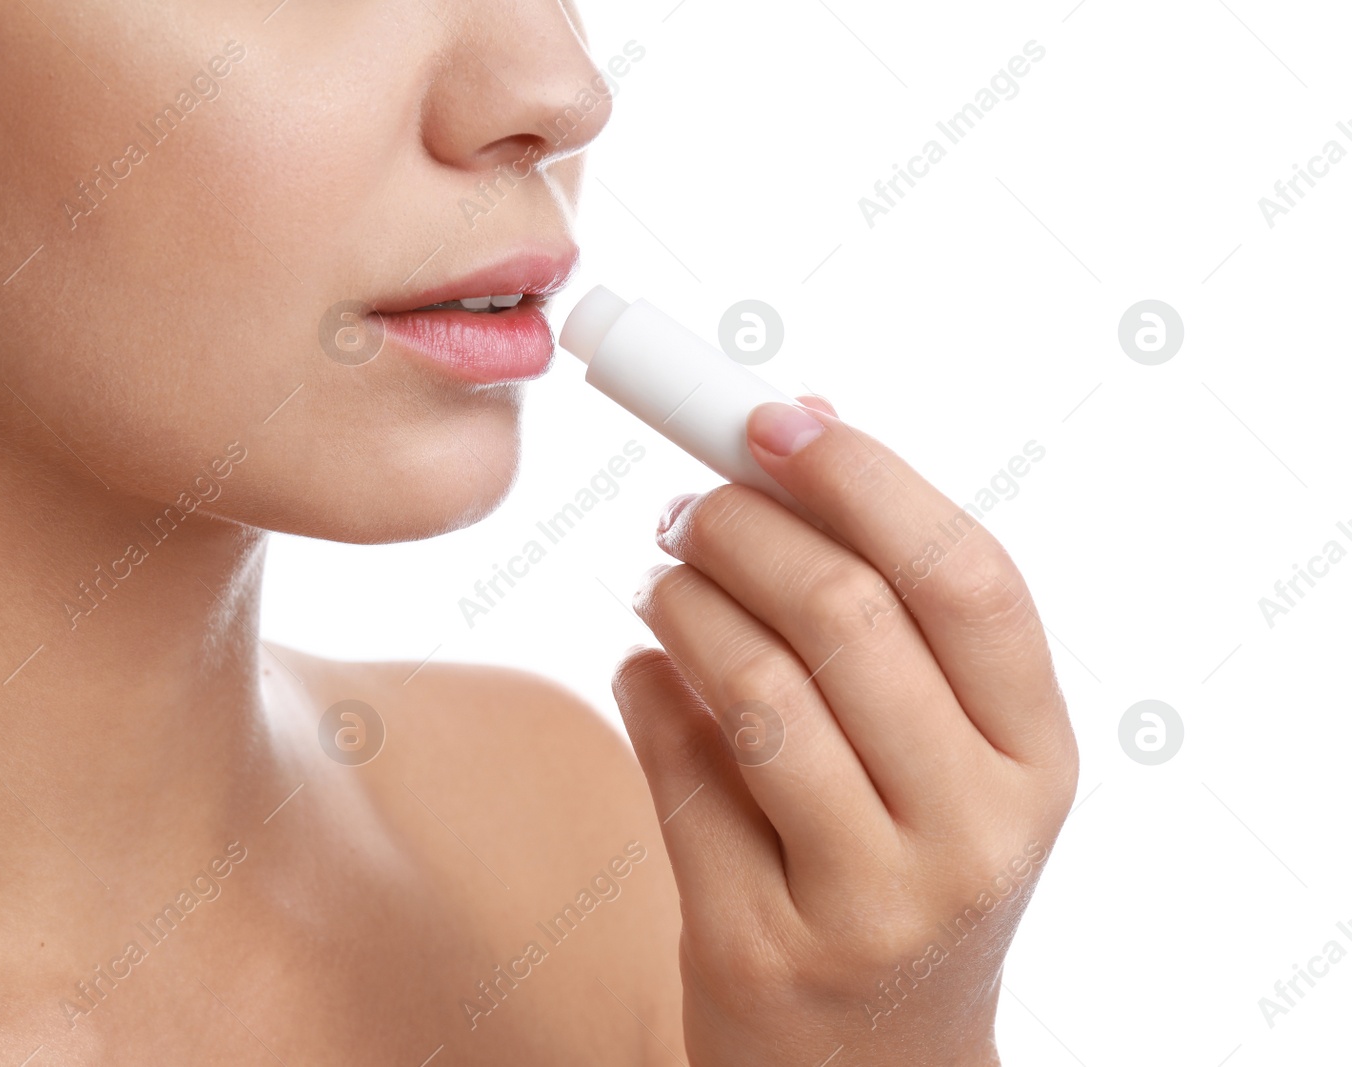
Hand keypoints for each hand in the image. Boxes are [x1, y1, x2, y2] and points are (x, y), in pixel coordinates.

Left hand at [614, 397, 1077, 1065]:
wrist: (869, 1064)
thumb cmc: (900, 867)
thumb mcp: (943, 758)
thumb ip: (894, 615)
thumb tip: (804, 423)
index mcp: (1037, 760)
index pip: (965, 577)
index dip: (862, 476)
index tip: (769, 417)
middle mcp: (975, 833)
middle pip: (846, 616)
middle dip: (741, 530)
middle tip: (689, 508)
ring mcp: (871, 904)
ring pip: (752, 687)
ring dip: (682, 603)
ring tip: (663, 585)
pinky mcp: (760, 950)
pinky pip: (677, 771)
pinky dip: (643, 691)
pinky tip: (643, 673)